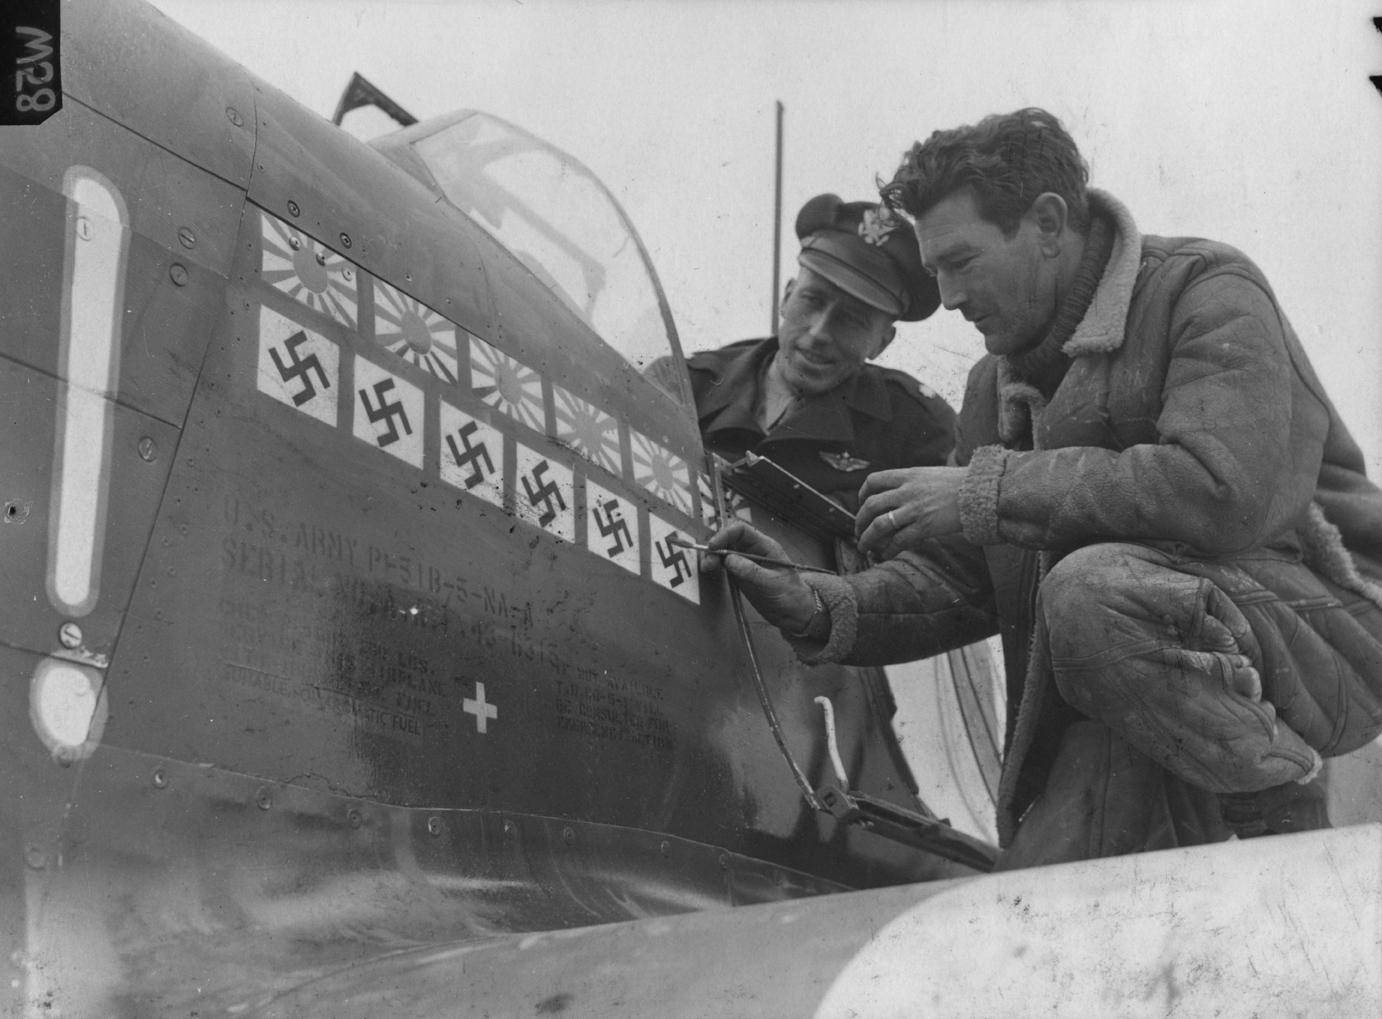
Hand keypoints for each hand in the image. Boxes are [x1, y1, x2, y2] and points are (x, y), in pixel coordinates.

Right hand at [702, 521, 818, 632]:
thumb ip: (751, 571)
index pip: (741, 530)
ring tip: (706, 567)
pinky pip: (724, 564)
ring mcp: (746, 562)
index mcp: (765, 546)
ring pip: (724, 551)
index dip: (725, 534)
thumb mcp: (772, 582)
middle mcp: (754, 551)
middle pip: (729, 539)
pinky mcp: (741, 574)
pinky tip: (711, 570)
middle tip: (707, 561)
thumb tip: (729, 559)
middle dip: (715, 546)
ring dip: (713, 556)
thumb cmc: (790, 594)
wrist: (794, 612)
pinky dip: (715, 565)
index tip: (713, 546)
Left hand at [856, 466, 965, 557]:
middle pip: (871, 505)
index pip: (873, 481)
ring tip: (862, 546)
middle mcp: (907, 491)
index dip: (862, 494)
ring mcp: (915, 509)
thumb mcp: (929, 474)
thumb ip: (910, 482)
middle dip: (859, 520)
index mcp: (907, 475)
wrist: (981, 491)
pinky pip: (899, 541)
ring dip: (867, 538)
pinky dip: (888, 550)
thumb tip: (896, 494)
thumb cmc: (958, 484)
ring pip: (880, 525)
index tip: (861, 504)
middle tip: (857, 530)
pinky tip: (884, 555)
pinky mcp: (925, 526)